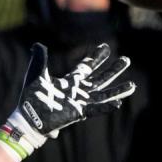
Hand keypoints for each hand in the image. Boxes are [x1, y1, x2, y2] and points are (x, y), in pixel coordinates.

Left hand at [0, 43, 135, 159]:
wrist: (28, 116)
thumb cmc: (31, 98)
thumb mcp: (36, 74)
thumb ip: (40, 59)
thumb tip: (38, 45)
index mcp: (69, 81)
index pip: (86, 68)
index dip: (96, 58)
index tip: (106, 48)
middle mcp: (77, 91)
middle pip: (100, 79)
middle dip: (113, 70)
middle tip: (126, 60)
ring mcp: (79, 103)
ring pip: (103, 95)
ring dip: (117, 90)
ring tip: (133, 85)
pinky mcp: (78, 113)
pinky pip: (96, 109)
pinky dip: (106, 107)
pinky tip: (118, 103)